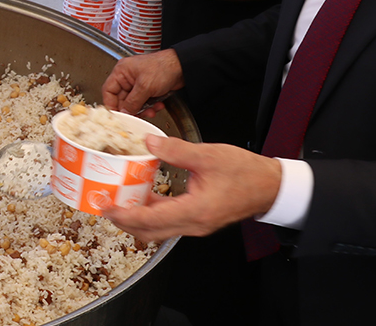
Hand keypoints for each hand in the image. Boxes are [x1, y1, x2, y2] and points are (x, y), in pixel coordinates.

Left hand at [100, 136, 281, 242]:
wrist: (271, 187)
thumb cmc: (246, 173)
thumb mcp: (208, 156)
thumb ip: (176, 150)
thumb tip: (148, 143)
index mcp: (195, 211)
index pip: (150, 220)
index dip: (125, 214)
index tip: (106, 206)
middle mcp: (193, 224)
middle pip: (149, 231)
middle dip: (123, 221)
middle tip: (104, 204)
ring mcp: (196, 225)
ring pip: (158, 230)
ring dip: (136, 218)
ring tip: (118, 200)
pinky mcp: (198, 220)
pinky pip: (169, 222)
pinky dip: (151, 213)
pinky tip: (143, 195)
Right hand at [103, 49, 183, 116]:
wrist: (183, 67)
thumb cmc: (164, 67)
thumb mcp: (145, 86)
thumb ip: (132, 102)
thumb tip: (124, 112)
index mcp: (122, 71)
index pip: (108, 90)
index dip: (111, 104)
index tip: (117, 115)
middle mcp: (127, 77)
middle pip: (121, 99)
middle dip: (131, 109)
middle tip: (136, 117)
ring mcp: (137, 84)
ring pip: (133, 103)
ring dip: (142, 110)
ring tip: (150, 111)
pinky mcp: (147, 89)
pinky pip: (143, 102)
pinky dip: (149, 107)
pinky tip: (157, 106)